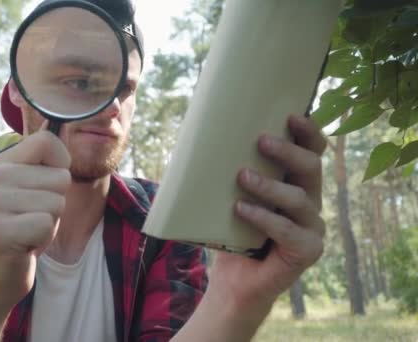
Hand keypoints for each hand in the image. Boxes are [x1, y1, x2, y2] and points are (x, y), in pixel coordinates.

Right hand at [0, 128, 70, 305]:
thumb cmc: (21, 230)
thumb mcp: (30, 191)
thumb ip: (42, 164)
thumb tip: (57, 127)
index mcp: (1, 164)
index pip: (47, 141)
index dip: (61, 164)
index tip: (47, 185)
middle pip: (60, 178)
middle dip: (55, 205)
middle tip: (30, 219)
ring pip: (56, 203)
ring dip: (49, 223)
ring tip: (26, 231)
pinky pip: (45, 224)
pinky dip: (42, 238)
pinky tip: (23, 245)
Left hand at [208, 114, 326, 309]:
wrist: (233, 281)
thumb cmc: (231, 233)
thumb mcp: (229, 196)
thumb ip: (227, 171)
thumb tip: (198, 136)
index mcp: (295, 184)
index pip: (312, 152)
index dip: (308, 133)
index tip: (291, 115)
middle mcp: (309, 202)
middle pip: (311, 168)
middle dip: (288, 151)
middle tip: (260, 140)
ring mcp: (312, 228)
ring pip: (299, 198)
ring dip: (269, 185)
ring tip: (242, 176)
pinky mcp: (308, 251)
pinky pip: (289, 230)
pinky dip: (265, 218)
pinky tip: (242, 209)